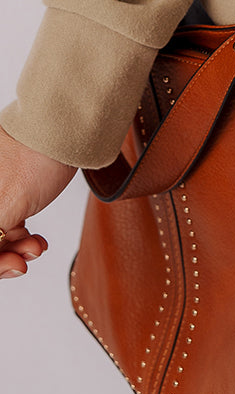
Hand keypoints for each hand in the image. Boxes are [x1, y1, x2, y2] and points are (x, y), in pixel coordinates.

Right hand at [0, 124, 76, 280]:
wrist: (69, 128)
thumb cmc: (36, 156)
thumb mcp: (7, 204)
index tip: (8, 266)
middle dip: (1, 256)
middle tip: (21, 263)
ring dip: (14, 250)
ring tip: (35, 248)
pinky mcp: (10, 194)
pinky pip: (7, 225)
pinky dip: (21, 239)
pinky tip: (36, 243)